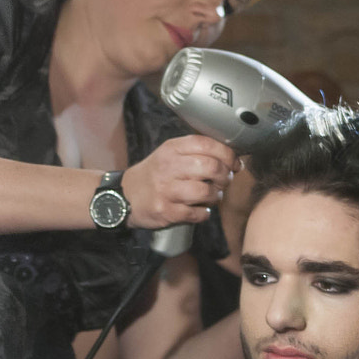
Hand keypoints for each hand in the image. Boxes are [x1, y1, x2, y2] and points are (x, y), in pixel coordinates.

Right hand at [120, 135, 235, 229]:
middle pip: (211, 167)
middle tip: (224, 181)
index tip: (234, 163)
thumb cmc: (155, 175)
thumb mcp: (169, 154)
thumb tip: (232, 158)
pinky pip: (197, 213)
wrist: (125, 196)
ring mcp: (167, 191)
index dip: (227, 154)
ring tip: (212, 196)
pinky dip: (205, 213)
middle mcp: (168, 168)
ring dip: (216, 196)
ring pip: (207, 192)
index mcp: (171, 149)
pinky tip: (200, 210)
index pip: (207, 144)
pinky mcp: (167, 212)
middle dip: (225, 176)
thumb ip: (196, 152)